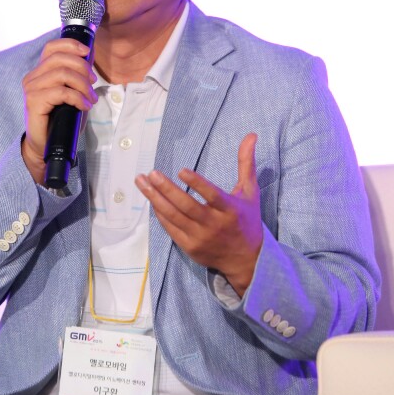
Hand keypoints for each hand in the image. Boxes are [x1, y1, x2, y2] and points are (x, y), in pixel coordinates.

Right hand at [20, 38, 97, 183]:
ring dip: (82, 85)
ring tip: (90, 98)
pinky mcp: (34, 102)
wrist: (44, 145)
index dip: (70, 45)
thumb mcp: (71, 92)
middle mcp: (32, 77)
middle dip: (82, 68)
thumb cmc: (59, 119)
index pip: (52, 47)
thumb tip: (90, 54)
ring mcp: (31, 89)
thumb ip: (77, 74)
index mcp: (40, 72)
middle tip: (93, 83)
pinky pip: (61, 92)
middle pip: (60, 59)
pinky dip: (77, 98)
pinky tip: (84, 106)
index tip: (88, 51)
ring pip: (62, 74)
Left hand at [135, 133, 263, 295]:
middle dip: (166, 189)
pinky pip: (170, 229)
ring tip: (142, 182)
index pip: (212, 196)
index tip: (181, 170)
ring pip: (174, 217)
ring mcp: (200, 237)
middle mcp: (214, 225)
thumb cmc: (246, 220)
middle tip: (151, 173)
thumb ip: (246, 163)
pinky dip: (160, 214)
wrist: (246, 259)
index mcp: (230, 210)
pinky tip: (152, 200)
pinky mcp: (189, 247)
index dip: (197, 184)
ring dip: (155, 199)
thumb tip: (251, 135)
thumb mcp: (250, 192)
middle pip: (186, 206)